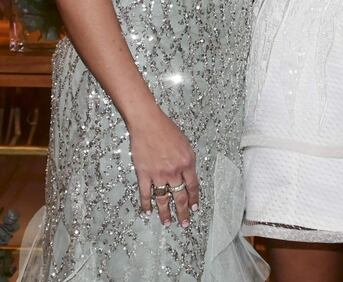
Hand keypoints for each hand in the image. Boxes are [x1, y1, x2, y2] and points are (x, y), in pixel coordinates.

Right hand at [130, 108, 198, 227]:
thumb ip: (187, 161)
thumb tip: (188, 176)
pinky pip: (146, 194)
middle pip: (180, 197)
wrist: (148, 123)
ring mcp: (158, 174)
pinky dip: (147, 205)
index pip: (193, 186)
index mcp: (187, 162)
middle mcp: (174, 171)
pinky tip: (148, 212)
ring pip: (163, 199)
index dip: (194, 199)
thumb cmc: (167, 130)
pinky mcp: (144, 174)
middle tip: (184, 223)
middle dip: (183, 211)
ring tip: (167, 223)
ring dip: (166, 213)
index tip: (195, 209)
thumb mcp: (185, 144)